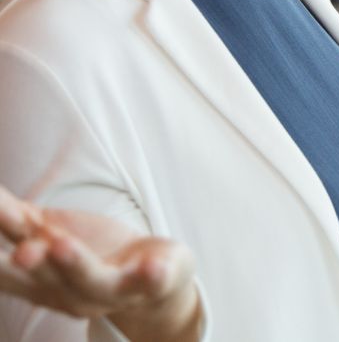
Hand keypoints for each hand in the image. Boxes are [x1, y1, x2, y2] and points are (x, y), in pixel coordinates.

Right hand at [0, 186, 200, 341]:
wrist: (156, 279)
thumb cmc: (87, 251)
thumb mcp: (44, 232)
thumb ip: (9, 214)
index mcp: (38, 280)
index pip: (7, 273)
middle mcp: (70, 291)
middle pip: (44, 277)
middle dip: (29, 264)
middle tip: (18, 250)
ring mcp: (113, 289)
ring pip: (92, 281)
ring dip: (75, 264)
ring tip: (60, 244)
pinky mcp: (153, 282)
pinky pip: (152, 283)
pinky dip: (151, 277)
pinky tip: (151, 266)